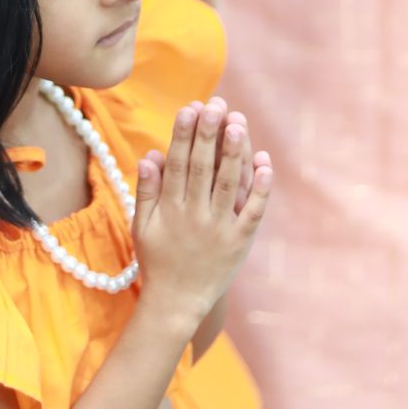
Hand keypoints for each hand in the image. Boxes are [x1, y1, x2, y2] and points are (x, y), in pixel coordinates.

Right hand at [132, 102, 271, 332]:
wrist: (178, 303)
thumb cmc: (158, 260)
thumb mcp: (143, 226)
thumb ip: (146, 191)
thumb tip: (151, 155)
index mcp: (170, 209)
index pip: (177, 164)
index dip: (182, 135)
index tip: (188, 109)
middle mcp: (195, 215)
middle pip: (203, 168)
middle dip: (209, 135)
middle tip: (215, 105)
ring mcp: (220, 228)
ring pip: (228, 184)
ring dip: (234, 153)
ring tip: (238, 123)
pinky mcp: (240, 241)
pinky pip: (253, 211)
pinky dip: (260, 187)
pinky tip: (264, 162)